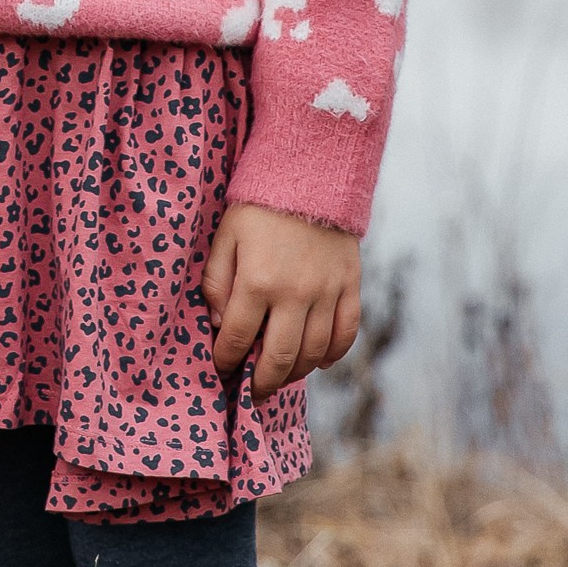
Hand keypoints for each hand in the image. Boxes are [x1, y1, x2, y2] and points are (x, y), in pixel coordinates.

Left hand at [202, 203, 360, 399]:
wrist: (311, 173)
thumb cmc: (258, 206)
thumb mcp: (225, 238)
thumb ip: (216, 283)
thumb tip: (217, 324)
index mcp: (257, 282)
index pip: (237, 340)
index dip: (225, 362)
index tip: (221, 370)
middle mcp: (295, 294)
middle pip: (279, 359)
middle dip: (261, 383)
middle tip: (252, 393)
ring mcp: (327, 293)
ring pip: (314, 354)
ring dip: (295, 373)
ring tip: (280, 376)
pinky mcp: (350, 286)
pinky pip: (346, 334)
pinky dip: (333, 355)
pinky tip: (318, 361)